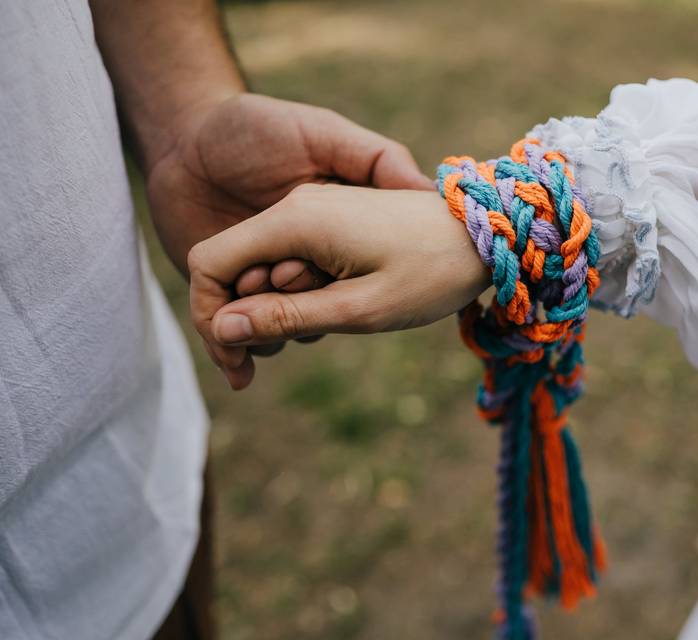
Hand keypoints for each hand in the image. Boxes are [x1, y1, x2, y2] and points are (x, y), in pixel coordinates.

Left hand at [144, 92, 432, 353]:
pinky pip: (240, 336)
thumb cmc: (258, 126)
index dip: (315, 285)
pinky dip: (235, 352)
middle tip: (264, 284)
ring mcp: (264, 278)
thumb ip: (378, 157)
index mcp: (326, 231)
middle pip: (310, 313)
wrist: (184, 131)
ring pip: (278, 331)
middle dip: (289, 314)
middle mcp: (301, 259)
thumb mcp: (327, 133)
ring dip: (261, 338)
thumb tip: (427, 185)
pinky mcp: (227, 290)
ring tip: (231, 320)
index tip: (298, 268)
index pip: (338, 280)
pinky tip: (235, 370)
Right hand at [188, 184, 490, 389]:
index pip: (210, 265)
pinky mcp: (332, 220)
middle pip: (234, 268)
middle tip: (306, 343)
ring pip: (265, 267)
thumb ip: (287, 316)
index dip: (211, 317)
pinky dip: (302, 290)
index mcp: (295, 221)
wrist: (490, 234)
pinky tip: (347, 300)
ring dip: (282, 305)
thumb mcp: (360, 307)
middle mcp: (295, 208)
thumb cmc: (432, 272)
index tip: (239, 362)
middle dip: (247, 317)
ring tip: (344, 312)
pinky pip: (294, 259)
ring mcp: (314, 210)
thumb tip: (223, 328)